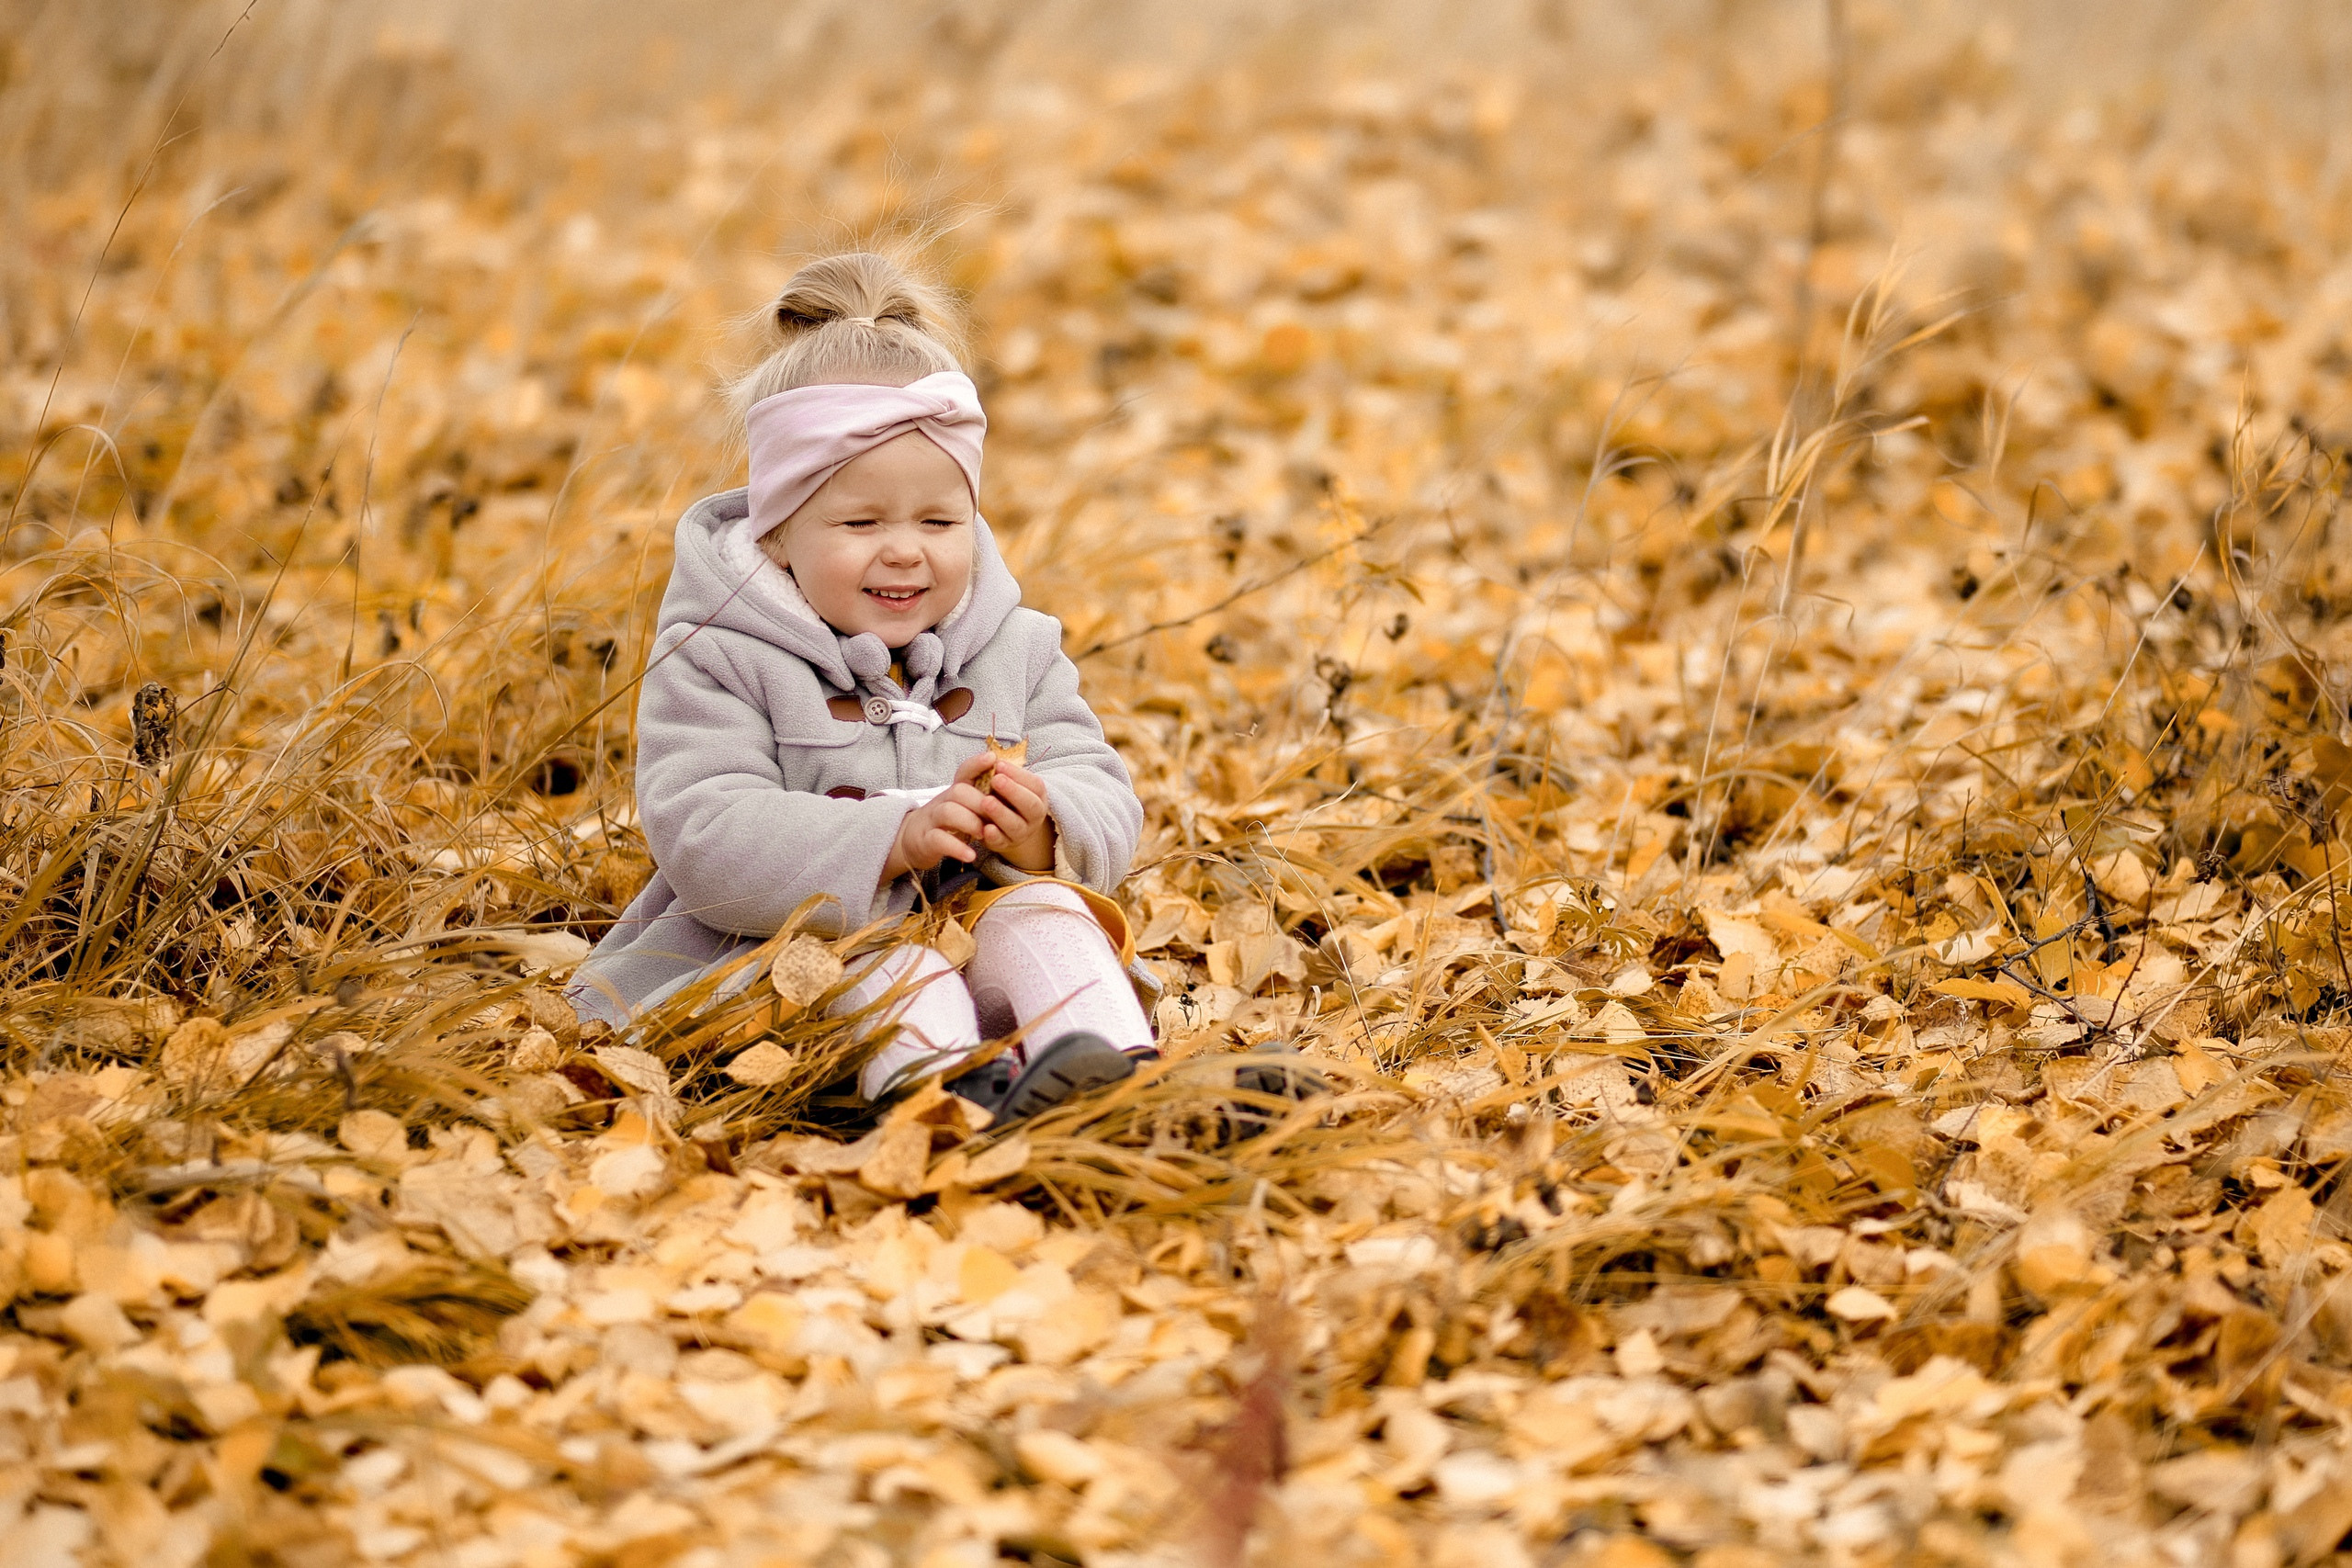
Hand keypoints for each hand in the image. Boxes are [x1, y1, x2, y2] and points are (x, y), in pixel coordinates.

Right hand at [881, 751, 1055, 880]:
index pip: (964, 771)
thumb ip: (983, 793)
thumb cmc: (949, 821)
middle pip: (959, 791)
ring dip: (970, 822)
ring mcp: (932, 820)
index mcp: (956, 790)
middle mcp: (942, 800)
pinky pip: (939, 840)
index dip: (977, 764)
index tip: (992, 759)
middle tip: (994, 816)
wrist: (917, 839)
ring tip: (983, 834)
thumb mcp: (966, 805)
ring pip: (948, 812)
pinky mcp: (926, 840)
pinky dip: (957, 847)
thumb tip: (1004, 774)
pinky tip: (971, 854)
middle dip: (980, 803)